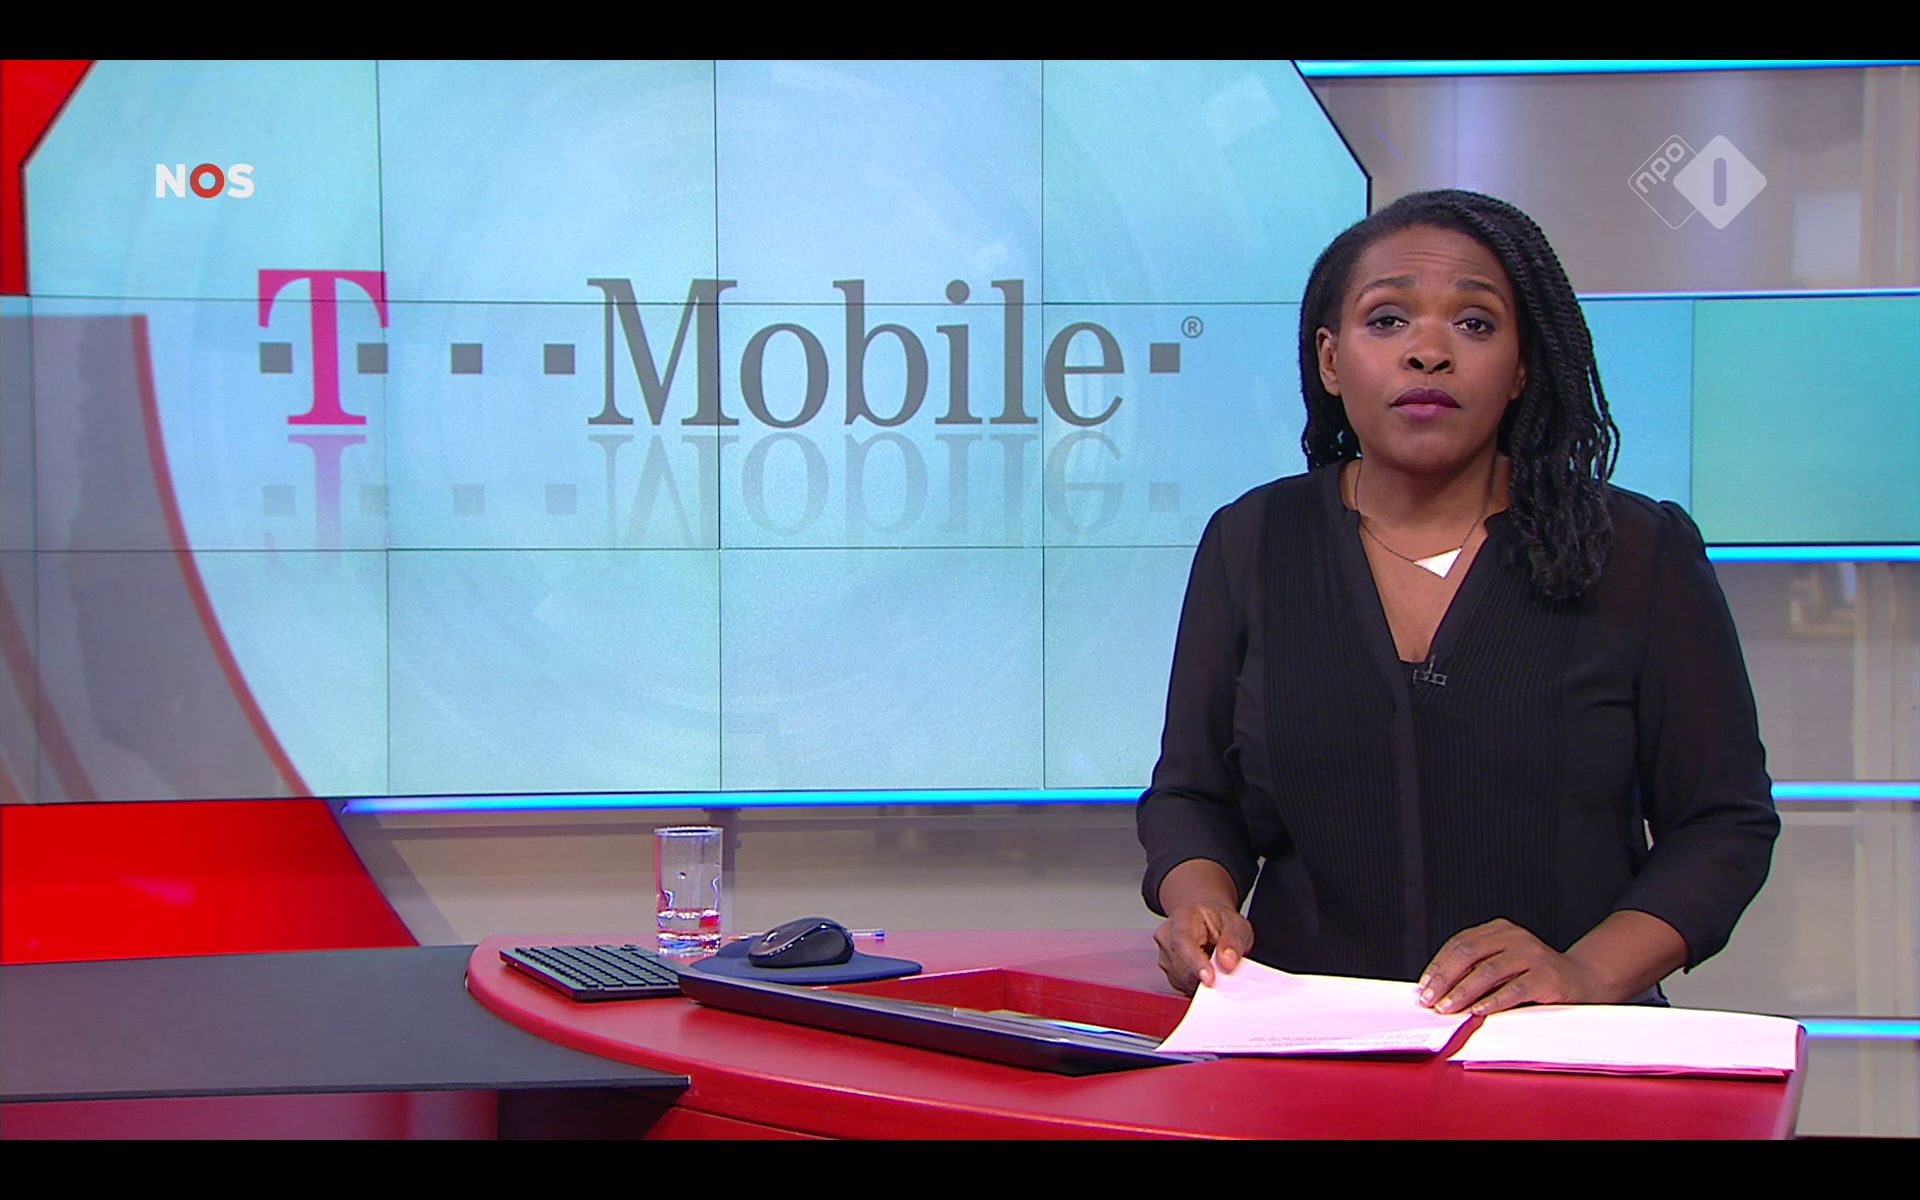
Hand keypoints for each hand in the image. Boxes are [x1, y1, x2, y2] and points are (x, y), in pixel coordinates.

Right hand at [1154, 903, 1254, 995]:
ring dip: (1203, 981)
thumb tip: (1227, 961)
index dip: (1196, 963)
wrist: (1208, 923)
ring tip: (1216, 966)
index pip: (1183, 942)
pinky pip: (1183, 986)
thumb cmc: (1219, 922)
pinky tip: (1208, 972)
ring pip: (1182, 980)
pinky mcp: (1169, 972)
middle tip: (1226, 974)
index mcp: (1182, 917)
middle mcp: (1167, 936)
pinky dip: (1199, 984)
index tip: (1210, 979)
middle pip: (1181, 966)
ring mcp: (1164, 955)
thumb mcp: (1236, 925)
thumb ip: (1234, 941)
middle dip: (1205, 977)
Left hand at [1416, 918, 1600, 1016]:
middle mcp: (1514, 937)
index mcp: (1499, 930)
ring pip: (1488, 971)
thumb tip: (1437, 989)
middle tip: (1430, 999)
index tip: (1422, 987)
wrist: (1582, 980)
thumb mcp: (1504, 964)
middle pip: (1469, 954)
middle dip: (1444, 979)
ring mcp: (1531, 954)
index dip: (1437, 966)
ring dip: (1463, 992)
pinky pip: (1513, 989)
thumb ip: (1476, 970)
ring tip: (1447, 1008)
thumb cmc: (1535, 975)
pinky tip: (1477, 1011)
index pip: (1459, 944)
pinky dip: (1492, 1001)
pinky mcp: (1546, 976)